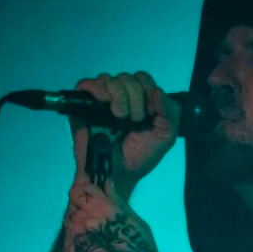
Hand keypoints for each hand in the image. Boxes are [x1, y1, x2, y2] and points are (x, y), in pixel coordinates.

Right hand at [70, 71, 180, 196]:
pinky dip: (96, 88)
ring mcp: (101, 101)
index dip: (147, 89)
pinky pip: (86, 84)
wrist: (118, 174)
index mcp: (141, 101)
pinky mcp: (83, 106)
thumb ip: (169, 112)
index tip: (148, 112)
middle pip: (127, 77)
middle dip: (135, 96)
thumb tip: (157, 90)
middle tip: (135, 119)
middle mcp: (121, 98)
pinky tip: (104, 102)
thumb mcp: (165, 136)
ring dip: (119, 96)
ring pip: (109, 79)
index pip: (142, 78)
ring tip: (119, 117)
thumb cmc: (140, 157)